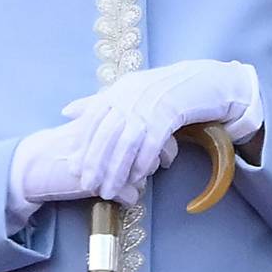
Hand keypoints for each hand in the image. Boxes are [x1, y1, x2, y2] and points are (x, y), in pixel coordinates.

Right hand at [9, 117, 165, 208]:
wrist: (35, 163)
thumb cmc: (64, 145)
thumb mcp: (90, 128)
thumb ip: (112, 124)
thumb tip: (139, 125)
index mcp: (112, 122)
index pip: (150, 128)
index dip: (160, 139)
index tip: (163, 148)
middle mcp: (113, 139)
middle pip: (151, 150)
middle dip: (155, 161)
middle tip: (156, 166)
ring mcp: (107, 162)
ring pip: (142, 174)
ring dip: (141, 180)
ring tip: (133, 182)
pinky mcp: (99, 184)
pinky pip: (129, 195)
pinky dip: (129, 198)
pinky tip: (124, 197)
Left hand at [61, 59, 260, 201]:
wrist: (205, 81)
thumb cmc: (165, 91)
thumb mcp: (131, 92)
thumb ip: (99, 103)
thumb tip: (66, 112)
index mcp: (120, 89)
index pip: (93, 119)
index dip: (84, 145)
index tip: (75, 168)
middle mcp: (131, 94)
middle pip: (107, 133)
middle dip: (96, 163)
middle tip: (90, 186)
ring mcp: (151, 103)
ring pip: (127, 142)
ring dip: (117, 169)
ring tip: (110, 190)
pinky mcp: (171, 112)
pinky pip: (152, 141)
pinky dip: (142, 161)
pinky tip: (138, 177)